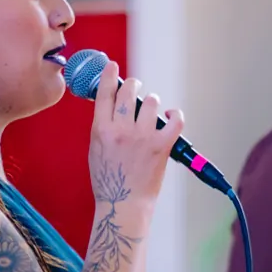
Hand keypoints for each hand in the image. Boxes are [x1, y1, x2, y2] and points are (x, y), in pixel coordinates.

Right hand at [87, 58, 177, 207]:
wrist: (124, 205)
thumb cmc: (109, 182)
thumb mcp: (95, 150)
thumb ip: (102, 127)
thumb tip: (111, 107)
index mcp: (101, 130)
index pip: (104, 92)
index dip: (109, 75)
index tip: (112, 66)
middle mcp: (122, 130)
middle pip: (129, 91)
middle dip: (132, 85)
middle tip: (135, 89)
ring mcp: (143, 137)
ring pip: (151, 101)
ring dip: (151, 102)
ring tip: (150, 111)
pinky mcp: (161, 146)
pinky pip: (174, 120)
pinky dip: (175, 115)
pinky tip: (171, 116)